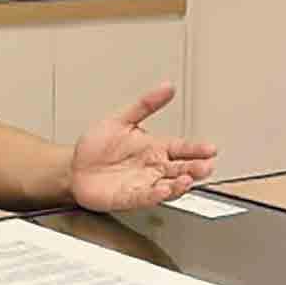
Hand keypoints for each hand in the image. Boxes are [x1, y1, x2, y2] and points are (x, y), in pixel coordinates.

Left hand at [69, 83, 216, 211]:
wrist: (74, 167)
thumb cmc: (96, 146)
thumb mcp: (121, 119)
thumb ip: (145, 104)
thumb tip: (166, 87)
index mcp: (153, 148)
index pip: (181, 148)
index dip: (196, 149)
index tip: (211, 148)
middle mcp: (152, 167)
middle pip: (180, 168)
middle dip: (195, 168)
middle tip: (207, 166)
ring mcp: (143, 183)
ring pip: (168, 185)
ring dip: (179, 184)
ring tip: (188, 179)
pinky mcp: (129, 197)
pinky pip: (145, 197)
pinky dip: (155, 195)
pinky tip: (163, 190)